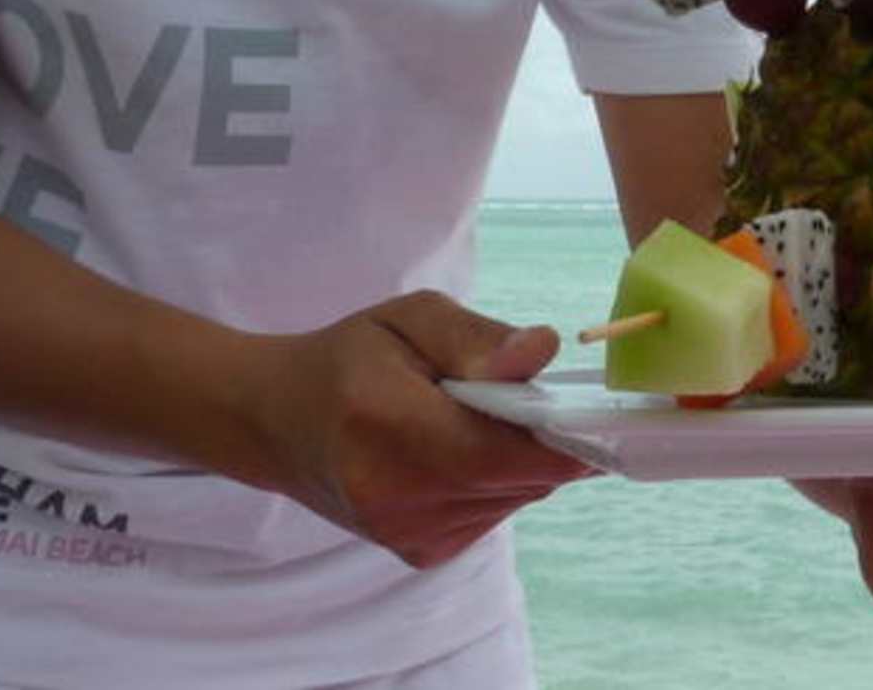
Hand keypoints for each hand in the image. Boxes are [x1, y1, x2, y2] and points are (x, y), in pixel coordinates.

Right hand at [250, 291, 595, 568]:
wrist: (278, 423)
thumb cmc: (349, 359)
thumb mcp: (408, 319)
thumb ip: (477, 337)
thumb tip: (542, 351)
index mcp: (388, 425)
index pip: (504, 451)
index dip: (563, 435)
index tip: (595, 410)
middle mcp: (396, 494)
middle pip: (520, 476)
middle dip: (538, 436)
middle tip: (512, 394)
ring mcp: (407, 534)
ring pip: (514, 497)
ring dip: (514, 459)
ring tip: (468, 422)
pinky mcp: (419, 554)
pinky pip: (493, 513)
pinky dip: (493, 482)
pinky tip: (454, 454)